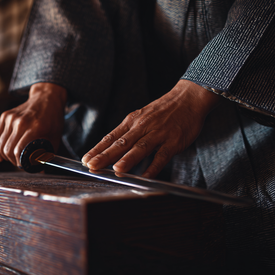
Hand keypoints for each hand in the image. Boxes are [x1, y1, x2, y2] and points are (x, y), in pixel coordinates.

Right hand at [0, 82, 66, 166]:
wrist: (46, 98)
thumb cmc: (52, 119)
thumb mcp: (55, 137)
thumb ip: (47, 155)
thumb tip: (39, 170)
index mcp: (35, 127)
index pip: (19, 151)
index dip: (19, 162)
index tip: (23, 166)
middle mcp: (20, 121)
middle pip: (7, 149)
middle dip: (12, 160)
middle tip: (18, 163)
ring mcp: (11, 118)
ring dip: (4, 155)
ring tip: (11, 159)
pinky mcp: (4, 116)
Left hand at [81, 80, 221, 177]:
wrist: (188, 98)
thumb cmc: (162, 111)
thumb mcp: (141, 117)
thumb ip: (128, 133)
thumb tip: (110, 149)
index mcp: (132, 121)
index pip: (111, 137)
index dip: (98, 149)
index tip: (85, 160)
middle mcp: (142, 127)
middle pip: (121, 143)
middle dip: (105, 156)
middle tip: (92, 166)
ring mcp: (158, 133)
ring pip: (140, 147)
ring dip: (128, 159)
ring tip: (116, 170)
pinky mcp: (173, 141)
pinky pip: (162, 155)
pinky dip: (154, 166)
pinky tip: (146, 176)